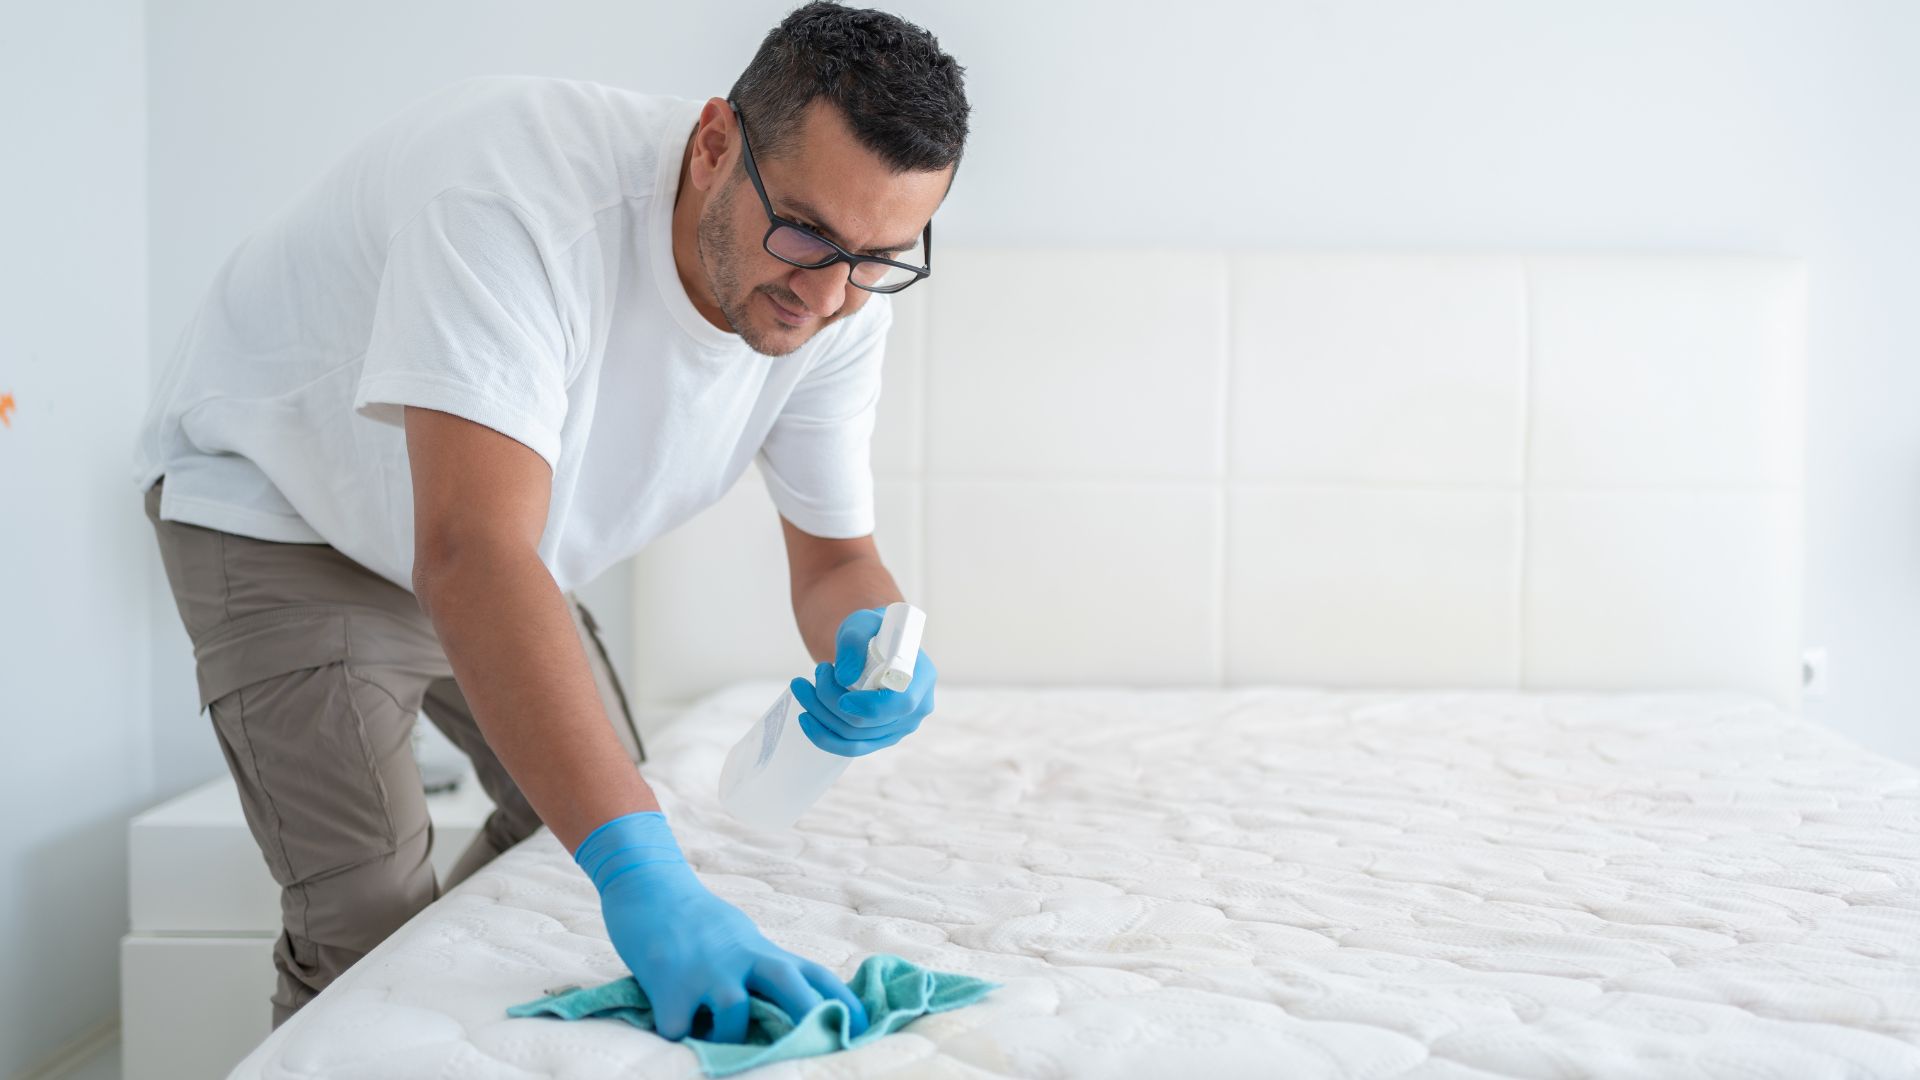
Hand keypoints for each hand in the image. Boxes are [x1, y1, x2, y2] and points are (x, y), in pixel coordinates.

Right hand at [573, 811, 868, 1042]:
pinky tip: (671, 1025)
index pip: (815, 973)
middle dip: (810, 1014)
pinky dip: (677, 1035)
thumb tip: (788, 1005)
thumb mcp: (741, 939)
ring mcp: (705, 970)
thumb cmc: (696, 922)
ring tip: (712, 1037)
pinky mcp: (668, 984)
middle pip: (788, 984)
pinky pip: (678, 1029)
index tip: (866, 1025)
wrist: (648, 887)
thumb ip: (761, 969)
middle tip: (825, 1041)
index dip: (844, 1000)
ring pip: (733, 1015)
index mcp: (762, 950)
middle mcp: (741, 958)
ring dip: (727, 1036)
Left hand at [788, 605, 938, 756]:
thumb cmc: (872, 630)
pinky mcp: (880, 736)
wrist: (873, 644)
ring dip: (821, 714)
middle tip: (815, 671)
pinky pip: (852, 747)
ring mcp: (899, 727)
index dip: (870, 706)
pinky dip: (825, 736)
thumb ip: (854, 642)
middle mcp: (916, 708)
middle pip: (870, 722)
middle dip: (832, 701)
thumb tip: (844, 676)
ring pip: (855, 736)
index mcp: (921, 678)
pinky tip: (805, 719)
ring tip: (802, 686)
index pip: (901, 703)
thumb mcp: (863, 623)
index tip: (841, 697)